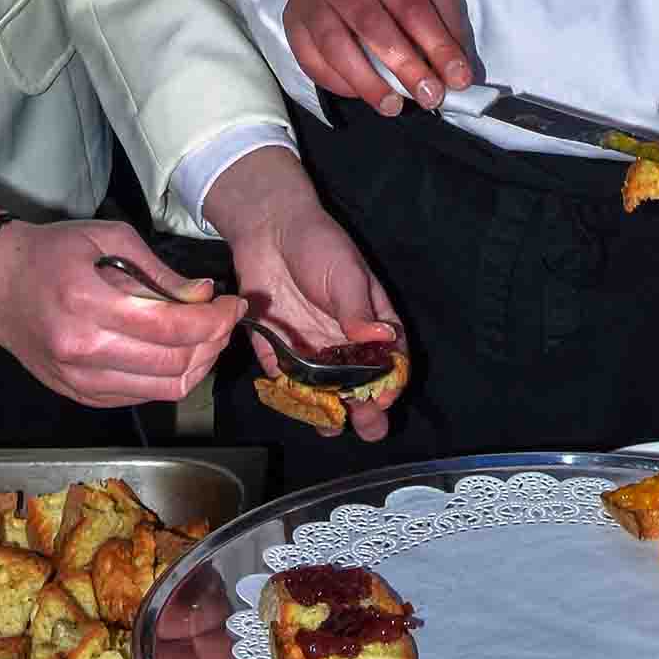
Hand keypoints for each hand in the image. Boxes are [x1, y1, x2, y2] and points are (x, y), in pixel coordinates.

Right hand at [0, 220, 244, 408]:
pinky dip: (168, 378)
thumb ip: (158, 271)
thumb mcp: (107, 238)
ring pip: (163, 389)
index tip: (233, 303)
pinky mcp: (79, 395)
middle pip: (173, 363)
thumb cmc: (51, 252)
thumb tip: (204, 295)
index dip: (214, 319)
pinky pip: (140, 396)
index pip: (171, 327)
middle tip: (224, 319)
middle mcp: (82, 349)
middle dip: (213, 342)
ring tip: (206, 338)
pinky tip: (174, 353)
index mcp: (87, 302)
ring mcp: (79, 379)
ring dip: (198, 365)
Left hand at [203, 146, 405, 440]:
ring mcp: (312, 347)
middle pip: (359, 382)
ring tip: (330, 427)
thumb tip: (384, 341)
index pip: (389, 359)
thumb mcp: (346, 274)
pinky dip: (290, 395)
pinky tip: (295, 407)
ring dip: (328, 409)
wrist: (268, 229)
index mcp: (370, 322)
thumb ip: (359, 311)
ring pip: (324, 388)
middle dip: (365, 407)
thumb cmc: (319, 245)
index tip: (384, 398)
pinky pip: (286, 378)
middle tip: (367, 429)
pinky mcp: (278, 349)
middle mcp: (344, 341)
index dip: (390, 382)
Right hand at [283, 0, 477, 112]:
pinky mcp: (292, 21)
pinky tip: (362, 94)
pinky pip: (312, 59)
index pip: (411, 2)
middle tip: (429, 97)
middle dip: (406, 66)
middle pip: (372, 22)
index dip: (437, 43)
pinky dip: (339, 82)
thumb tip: (459, 69)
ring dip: (368, 82)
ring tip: (393, 107)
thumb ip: (444, 21)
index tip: (458, 78)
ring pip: (336, 44)